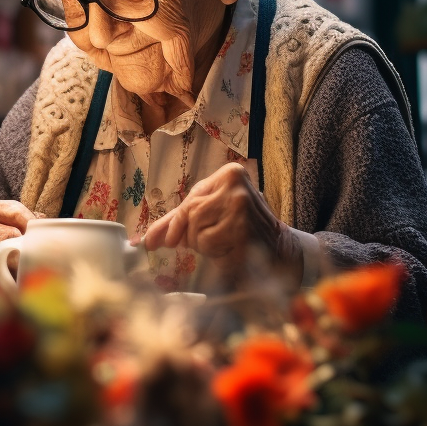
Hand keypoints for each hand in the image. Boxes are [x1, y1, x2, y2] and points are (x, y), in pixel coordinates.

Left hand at [141, 162, 301, 286]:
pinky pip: (207, 242)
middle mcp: (235, 182)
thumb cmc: (241, 231)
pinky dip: (214, 252)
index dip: (172, 222)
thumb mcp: (211, 216)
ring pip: (196, 229)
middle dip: (188, 234)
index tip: (151, 240)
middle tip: (203, 243)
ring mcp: (240, 203)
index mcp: (229, 174)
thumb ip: (179, 222)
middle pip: (189, 212)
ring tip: (226, 242)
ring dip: (204, 244)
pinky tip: (232, 248)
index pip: (190, 200)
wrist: (281, 252)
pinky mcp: (242, 225)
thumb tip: (145, 238)